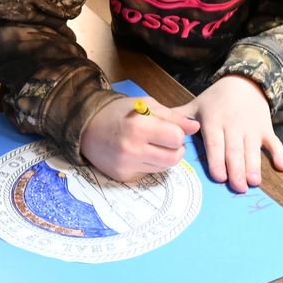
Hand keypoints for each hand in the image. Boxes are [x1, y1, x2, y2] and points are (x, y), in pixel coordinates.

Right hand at [80, 96, 199, 182]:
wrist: (87, 128)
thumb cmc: (118, 113)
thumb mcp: (146, 105)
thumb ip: (173, 117)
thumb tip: (195, 127)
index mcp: (139, 127)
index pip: (176, 138)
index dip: (177, 132)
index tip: (169, 128)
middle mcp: (132, 149)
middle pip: (174, 158)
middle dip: (176, 148)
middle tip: (166, 140)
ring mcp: (127, 166)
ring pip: (164, 168)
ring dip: (165, 157)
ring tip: (152, 145)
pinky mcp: (123, 177)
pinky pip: (149, 173)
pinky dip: (150, 164)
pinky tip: (139, 153)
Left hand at [175, 75, 282, 192]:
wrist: (245, 81)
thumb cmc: (217, 99)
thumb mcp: (196, 105)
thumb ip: (178, 118)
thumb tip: (154, 125)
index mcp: (214, 121)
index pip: (215, 144)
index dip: (217, 160)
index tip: (219, 176)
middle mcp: (234, 126)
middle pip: (235, 151)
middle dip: (237, 169)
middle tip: (238, 188)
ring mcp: (252, 128)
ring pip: (253, 149)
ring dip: (254, 166)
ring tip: (254, 182)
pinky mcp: (266, 128)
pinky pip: (274, 142)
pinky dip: (279, 154)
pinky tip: (282, 167)